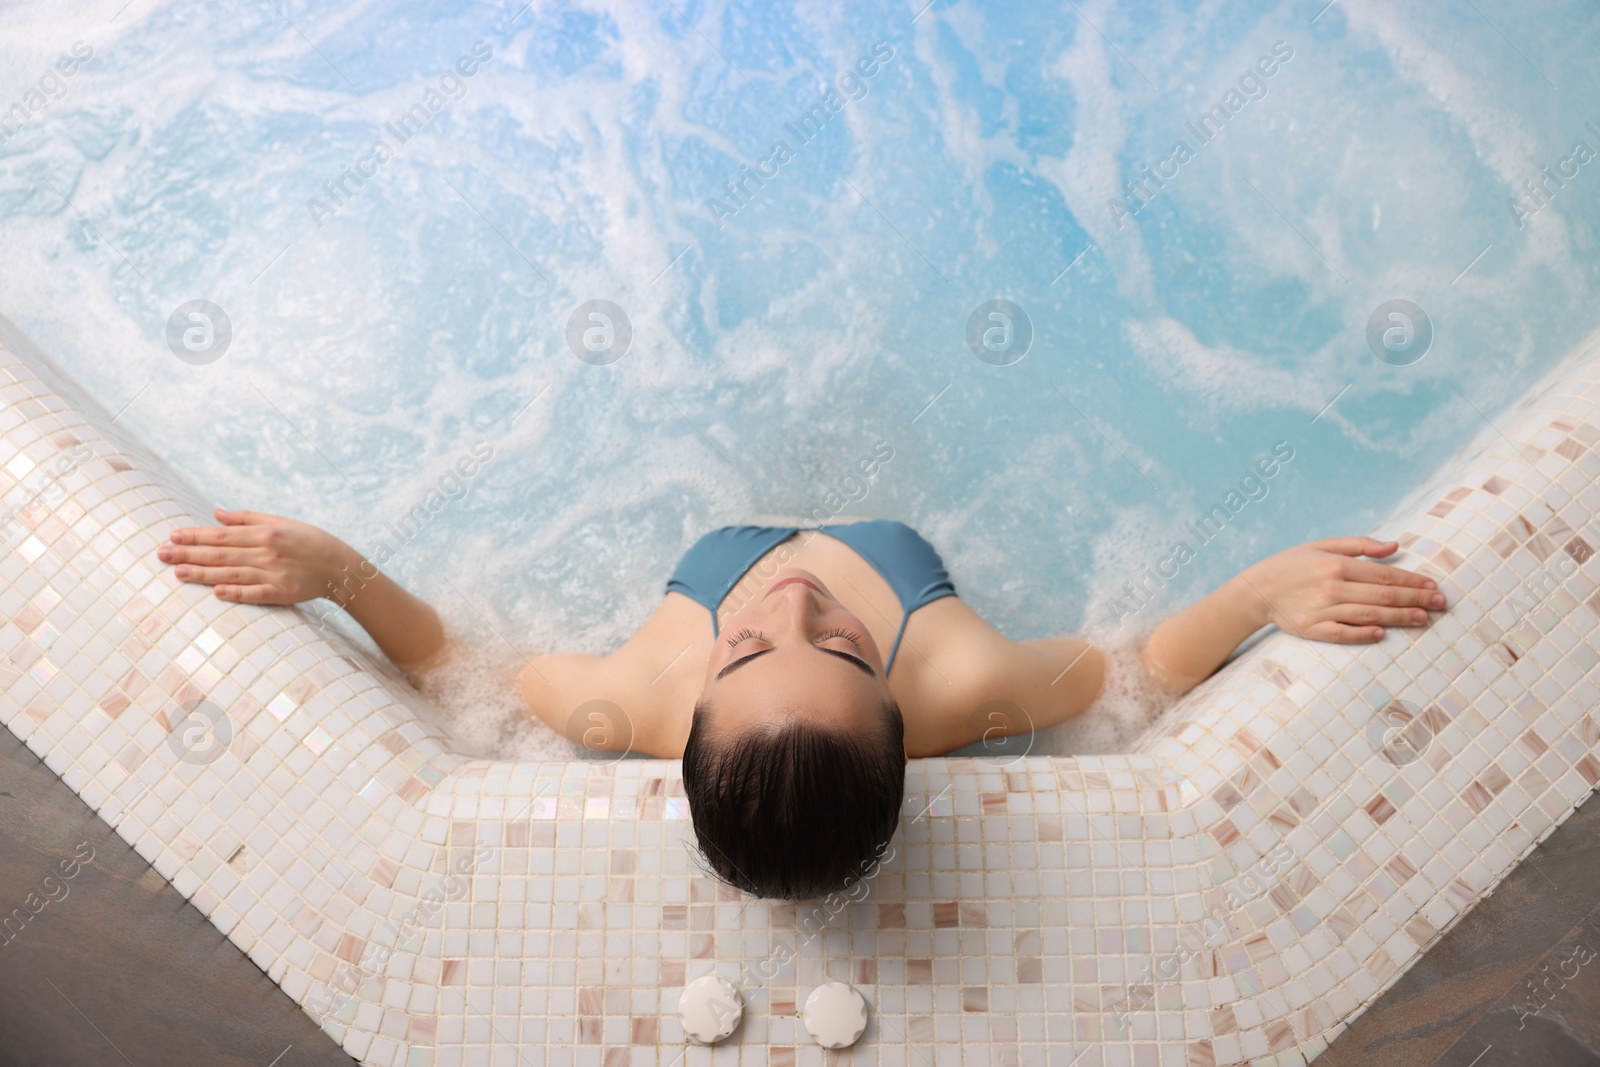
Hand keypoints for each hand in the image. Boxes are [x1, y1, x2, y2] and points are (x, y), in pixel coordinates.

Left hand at [157, 508, 352, 604]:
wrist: (341, 566)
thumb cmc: (309, 541)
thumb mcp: (281, 522)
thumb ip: (248, 518)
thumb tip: (216, 513)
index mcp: (265, 533)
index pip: (223, 534)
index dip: (196, 535)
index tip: (173, 536)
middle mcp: (267, 553)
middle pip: (222, 553)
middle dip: (190, 554)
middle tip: (162, 555)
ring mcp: (275, 574)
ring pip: (233, 573)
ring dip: (204, 573)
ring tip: (178, 573)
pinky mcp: (283, 593)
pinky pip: (257, 594)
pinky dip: (238, 594)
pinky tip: (217, 593)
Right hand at [1233, 537, 1445, 643]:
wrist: (1256, 589)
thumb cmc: (1292, 564)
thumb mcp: (1322, 545)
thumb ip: (1360, 545)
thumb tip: (1395, 546)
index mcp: (1336, 565)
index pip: (1384, 575)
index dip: (1412, 581)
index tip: (1434, 585)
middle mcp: (1331, 587)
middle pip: (1382, 596)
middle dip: (1415, 599)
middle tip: (1440, 603)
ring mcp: (1321, 610)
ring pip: (1369, 616)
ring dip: (1399, 618)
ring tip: (1423, 618)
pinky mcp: (1311, 629)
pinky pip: (1342, 634)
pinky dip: (1363, 635)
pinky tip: (1383, 635)